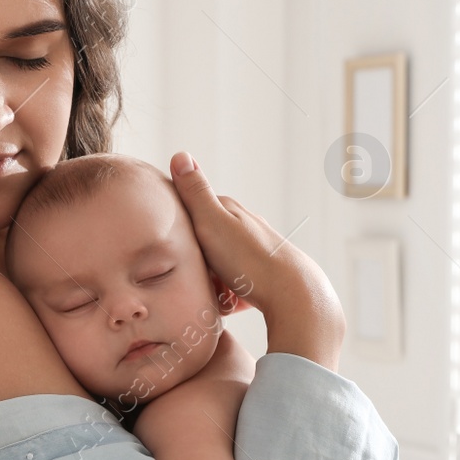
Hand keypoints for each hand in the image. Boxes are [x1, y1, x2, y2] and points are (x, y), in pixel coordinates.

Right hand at [169, 152, 344, 368]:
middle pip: (209, 239)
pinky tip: (227, 306)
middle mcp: (246, 228)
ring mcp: (257, 254)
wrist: (293, 295)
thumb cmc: (249, 259)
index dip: (180, 221)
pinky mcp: (264, 280)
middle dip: (195, 255)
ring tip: (207, 293)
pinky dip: (230, 296)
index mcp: (231, 211)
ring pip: (223, 265)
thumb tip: (180, 154)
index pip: (196, 208)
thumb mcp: (212, 222)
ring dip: (212, 279)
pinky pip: (238, 288)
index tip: (167, 237)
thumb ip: (195, 193)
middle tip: (185, 272)